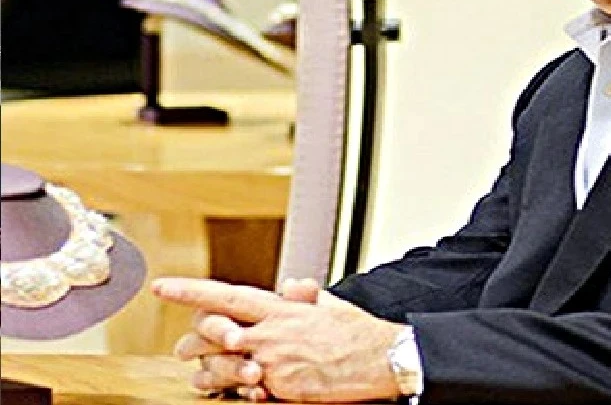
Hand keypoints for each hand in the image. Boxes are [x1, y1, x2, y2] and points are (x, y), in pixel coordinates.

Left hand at [156, 277, 404, 402]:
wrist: (380, 359)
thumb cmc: (357, 333)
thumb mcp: (329, 304)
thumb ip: (302, 296)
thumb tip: (289, 286)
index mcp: (280, 309)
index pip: (225, 295)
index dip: (190, 291)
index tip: (163, 287)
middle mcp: (271, 333)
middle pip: (212, 332)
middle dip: (191, 341)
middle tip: (183, 349)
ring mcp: (273, 362)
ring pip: (222, 366)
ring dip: (210, 372)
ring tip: (207, 376)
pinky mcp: (281, 387)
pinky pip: (246, 391)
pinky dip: (239, 391)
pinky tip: (242, 389)